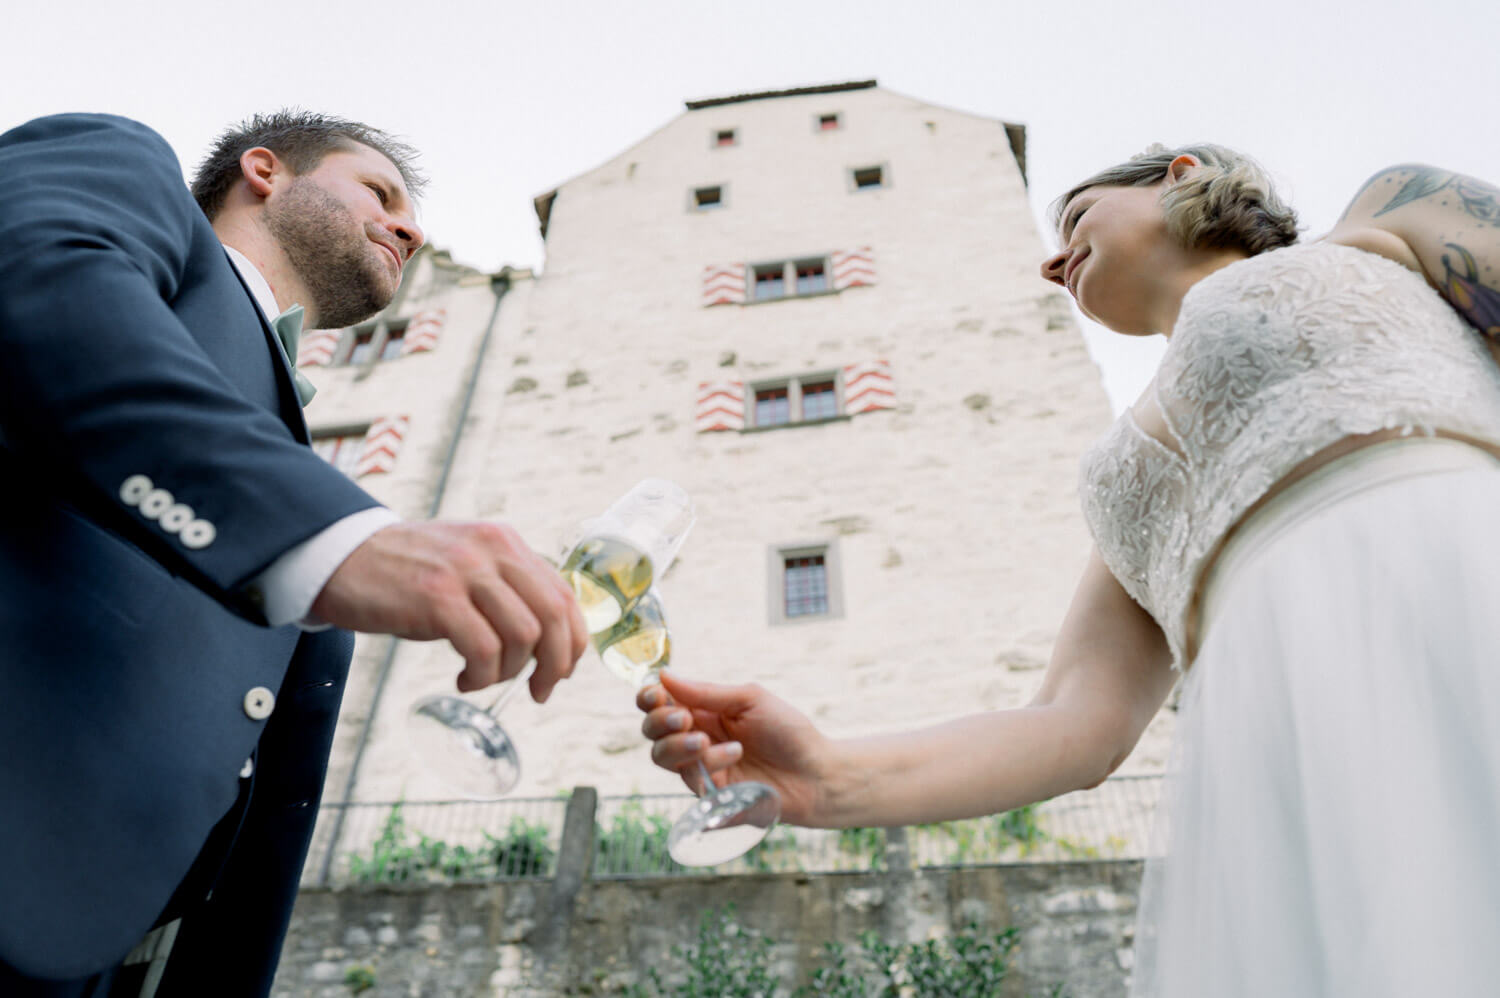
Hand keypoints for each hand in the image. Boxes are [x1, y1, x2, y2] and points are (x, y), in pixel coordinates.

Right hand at [312, 521, 588, 700]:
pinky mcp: (437, 598)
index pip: (564, 595)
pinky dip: (482, 675)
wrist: (339, 557)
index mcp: (505, 542)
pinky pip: (484, 650)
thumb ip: (504, 591)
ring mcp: (465, 571)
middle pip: (554, 616)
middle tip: (539, 691)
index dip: (572, 641)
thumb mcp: (465, 567)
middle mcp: (492, 550)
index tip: (562, 671)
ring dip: (509, 672)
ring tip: (481, 679)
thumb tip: (546, 643)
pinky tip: (464, 678)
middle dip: (555, 664)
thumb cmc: (405, 575)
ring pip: (524, 636)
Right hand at [637, 671, 831, 825]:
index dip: (650, 698)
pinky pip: (689, 778)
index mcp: (704, 711)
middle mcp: (696, 738)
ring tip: (707, 742)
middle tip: (684, 719)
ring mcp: (700, 768)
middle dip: (660, 722)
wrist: (816, 773)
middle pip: (652, 730)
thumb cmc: (788, 731)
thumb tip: (663, 676)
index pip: (660, 703)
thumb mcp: (750, 700)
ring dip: (679, 745)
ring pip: (661, 756)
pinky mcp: (708, 793)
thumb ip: (706, 692)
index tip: (657, 694)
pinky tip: (735, 754)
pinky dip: (709, 763)